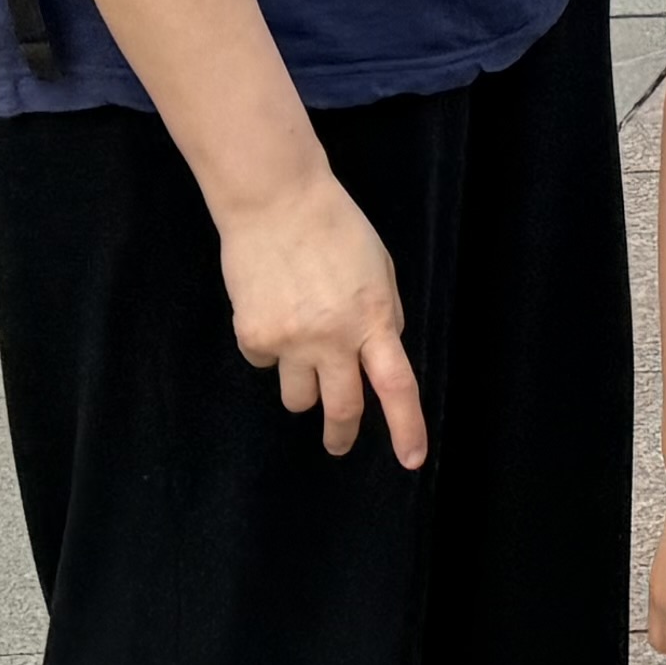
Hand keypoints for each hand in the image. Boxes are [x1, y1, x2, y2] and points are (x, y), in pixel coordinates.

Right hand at [219, 163, 428, 464]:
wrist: (276, 202)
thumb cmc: (336, 229)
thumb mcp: (379, 270)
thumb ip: (381, 316)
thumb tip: (377, 356)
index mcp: (374, 318)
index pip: (397, 386)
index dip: (407, 428)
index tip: (411, 461)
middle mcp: (334, 338)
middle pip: (343, 408)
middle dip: (342, 434)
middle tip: (339, 444)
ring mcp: (291, 341)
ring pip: (298, 397)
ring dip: (303, 386)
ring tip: (301, 347)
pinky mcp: (254, 336)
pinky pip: (265, 362)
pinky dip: (270, 347)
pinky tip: (272, 309)